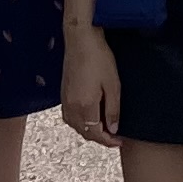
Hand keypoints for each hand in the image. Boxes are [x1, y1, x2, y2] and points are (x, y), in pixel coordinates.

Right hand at [60, 22, 121, 147]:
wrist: (80, 40)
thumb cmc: (99, 58)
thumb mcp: (113, 85)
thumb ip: (113, 110)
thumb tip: (114, 129)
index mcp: (85, 106)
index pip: (96, 133)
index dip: (108, 141)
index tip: (119, 141)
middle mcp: (72, 107)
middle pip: (84, 132)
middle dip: (99, 138)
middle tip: (114, 137)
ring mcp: (65, 101)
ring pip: (76, 126)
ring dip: (89, 131)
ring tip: (103, 128)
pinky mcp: (63, 94)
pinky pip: (70, 117)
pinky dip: (80, 123)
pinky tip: (89, 117)